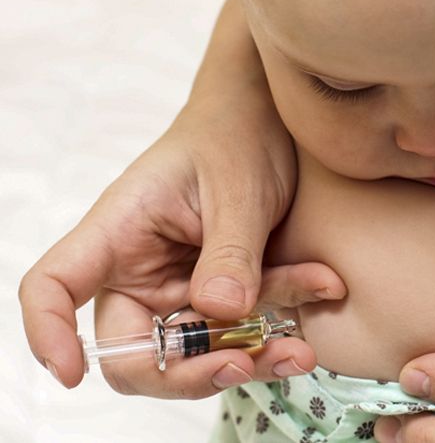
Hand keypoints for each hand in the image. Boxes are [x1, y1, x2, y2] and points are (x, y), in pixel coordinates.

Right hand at [19, 92, 345, 397]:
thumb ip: (230, 249)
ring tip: (302, 348)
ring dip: (251, 355)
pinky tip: (325, 287)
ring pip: (199, 352)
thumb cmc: (239, 135)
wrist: (276, 122)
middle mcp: (139, 270)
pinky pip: (245, 329)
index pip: (54, 286)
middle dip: (189, 371)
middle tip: (244, 363)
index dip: (48, 333)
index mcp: (118, 232)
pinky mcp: (223, 296)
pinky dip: (282, 324)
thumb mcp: (239, 187)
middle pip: (134, 351)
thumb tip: (220, 312)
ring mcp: (181, 288)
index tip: (71, 373)